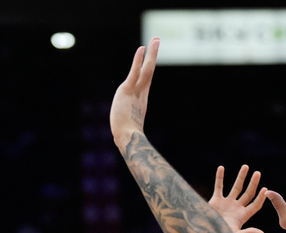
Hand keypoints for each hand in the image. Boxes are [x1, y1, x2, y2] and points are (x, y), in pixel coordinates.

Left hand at [110, 37, 159, 151]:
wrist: (128, 138)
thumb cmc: (128, 138)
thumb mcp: (128, 129)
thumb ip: (129, 128)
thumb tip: (127, 139)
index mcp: (141, 100)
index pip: (146, 80)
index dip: (148, 67)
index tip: (150, 57)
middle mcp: (141, 93)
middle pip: (149, 70)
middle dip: (153, 55)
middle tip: (157, 40)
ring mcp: (136, 91)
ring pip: (147, 69)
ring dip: (151, 54)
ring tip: (155, 39)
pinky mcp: (127, 90)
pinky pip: (134, 72)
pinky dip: (138, 60)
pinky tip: (142, 49)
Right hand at [209, 164, 266, 232]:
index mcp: (243, 216)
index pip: (255, 205)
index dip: (260, 198)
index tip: (265, 189)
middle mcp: (236, 208)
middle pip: (248, 193)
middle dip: (253, 183)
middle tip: (257, 173)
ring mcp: (226, 203)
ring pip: (236, 188)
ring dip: (241, 177)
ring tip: (245, 166)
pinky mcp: (215, 201)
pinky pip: (218, 187)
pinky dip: (219, 178)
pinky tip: (221, 168)